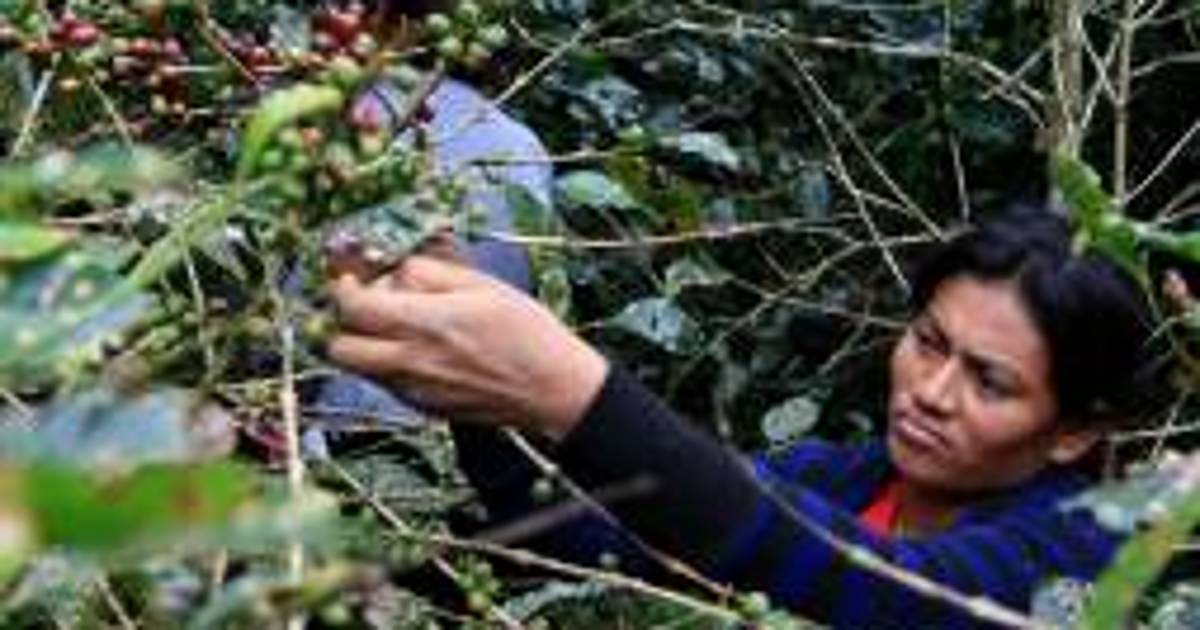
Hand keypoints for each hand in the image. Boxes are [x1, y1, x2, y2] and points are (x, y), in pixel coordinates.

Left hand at [327, 255, 608, 438]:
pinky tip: (422, 352)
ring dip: (365, 346)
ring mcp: (415, 390)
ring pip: (359, 370)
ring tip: (396, 329)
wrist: (554, 389)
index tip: (352, 279)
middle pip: (339, 348)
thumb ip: (431, 274)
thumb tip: (399, 271)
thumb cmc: (528, 333)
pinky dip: (390, 366)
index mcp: (426, 323)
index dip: (343, 289)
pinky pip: (387, 384)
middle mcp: (411, 361)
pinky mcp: (425, 408)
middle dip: (343, 324)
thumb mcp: (483, 285)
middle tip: (366, 307)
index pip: (354, 308)